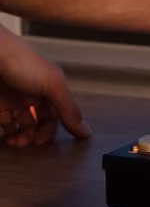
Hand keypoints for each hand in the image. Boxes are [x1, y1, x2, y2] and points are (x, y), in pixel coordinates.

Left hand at [0, 25, 90, 146]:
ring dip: (21, 138)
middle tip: (32, 143)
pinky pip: (5, 125)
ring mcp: (14, 100)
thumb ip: (69, 108)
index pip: (58, 115)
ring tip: (15, 141)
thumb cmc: (19, 61)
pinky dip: (7, 134)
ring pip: (22, 127)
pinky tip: (7, 137)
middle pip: (40, 123)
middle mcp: (33, 95)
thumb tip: (85, 130)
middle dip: (37, 136)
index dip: (56, 129)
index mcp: (50, 88)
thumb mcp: (53, 85)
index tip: (52, 145)